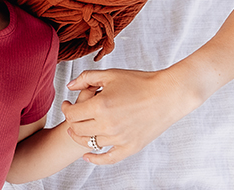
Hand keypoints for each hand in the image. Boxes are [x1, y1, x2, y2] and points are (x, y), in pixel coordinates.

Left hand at [61, 68, 202, 164]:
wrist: (167, 94)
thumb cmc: (140, 82)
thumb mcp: (110, 75)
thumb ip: (86, 78)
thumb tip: (70, 86)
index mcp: (100, 106)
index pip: (72, 114)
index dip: (65, 108)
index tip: (67, 104)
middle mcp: (108, 125)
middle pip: (78, 130)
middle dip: (71, 122)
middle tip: (72, 115)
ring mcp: (119, 138)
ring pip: (90, 144)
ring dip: (81, 137)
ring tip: (80, 128)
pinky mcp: (130, 147)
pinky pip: (108, 159)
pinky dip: (95, 159)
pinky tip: (87, 156)